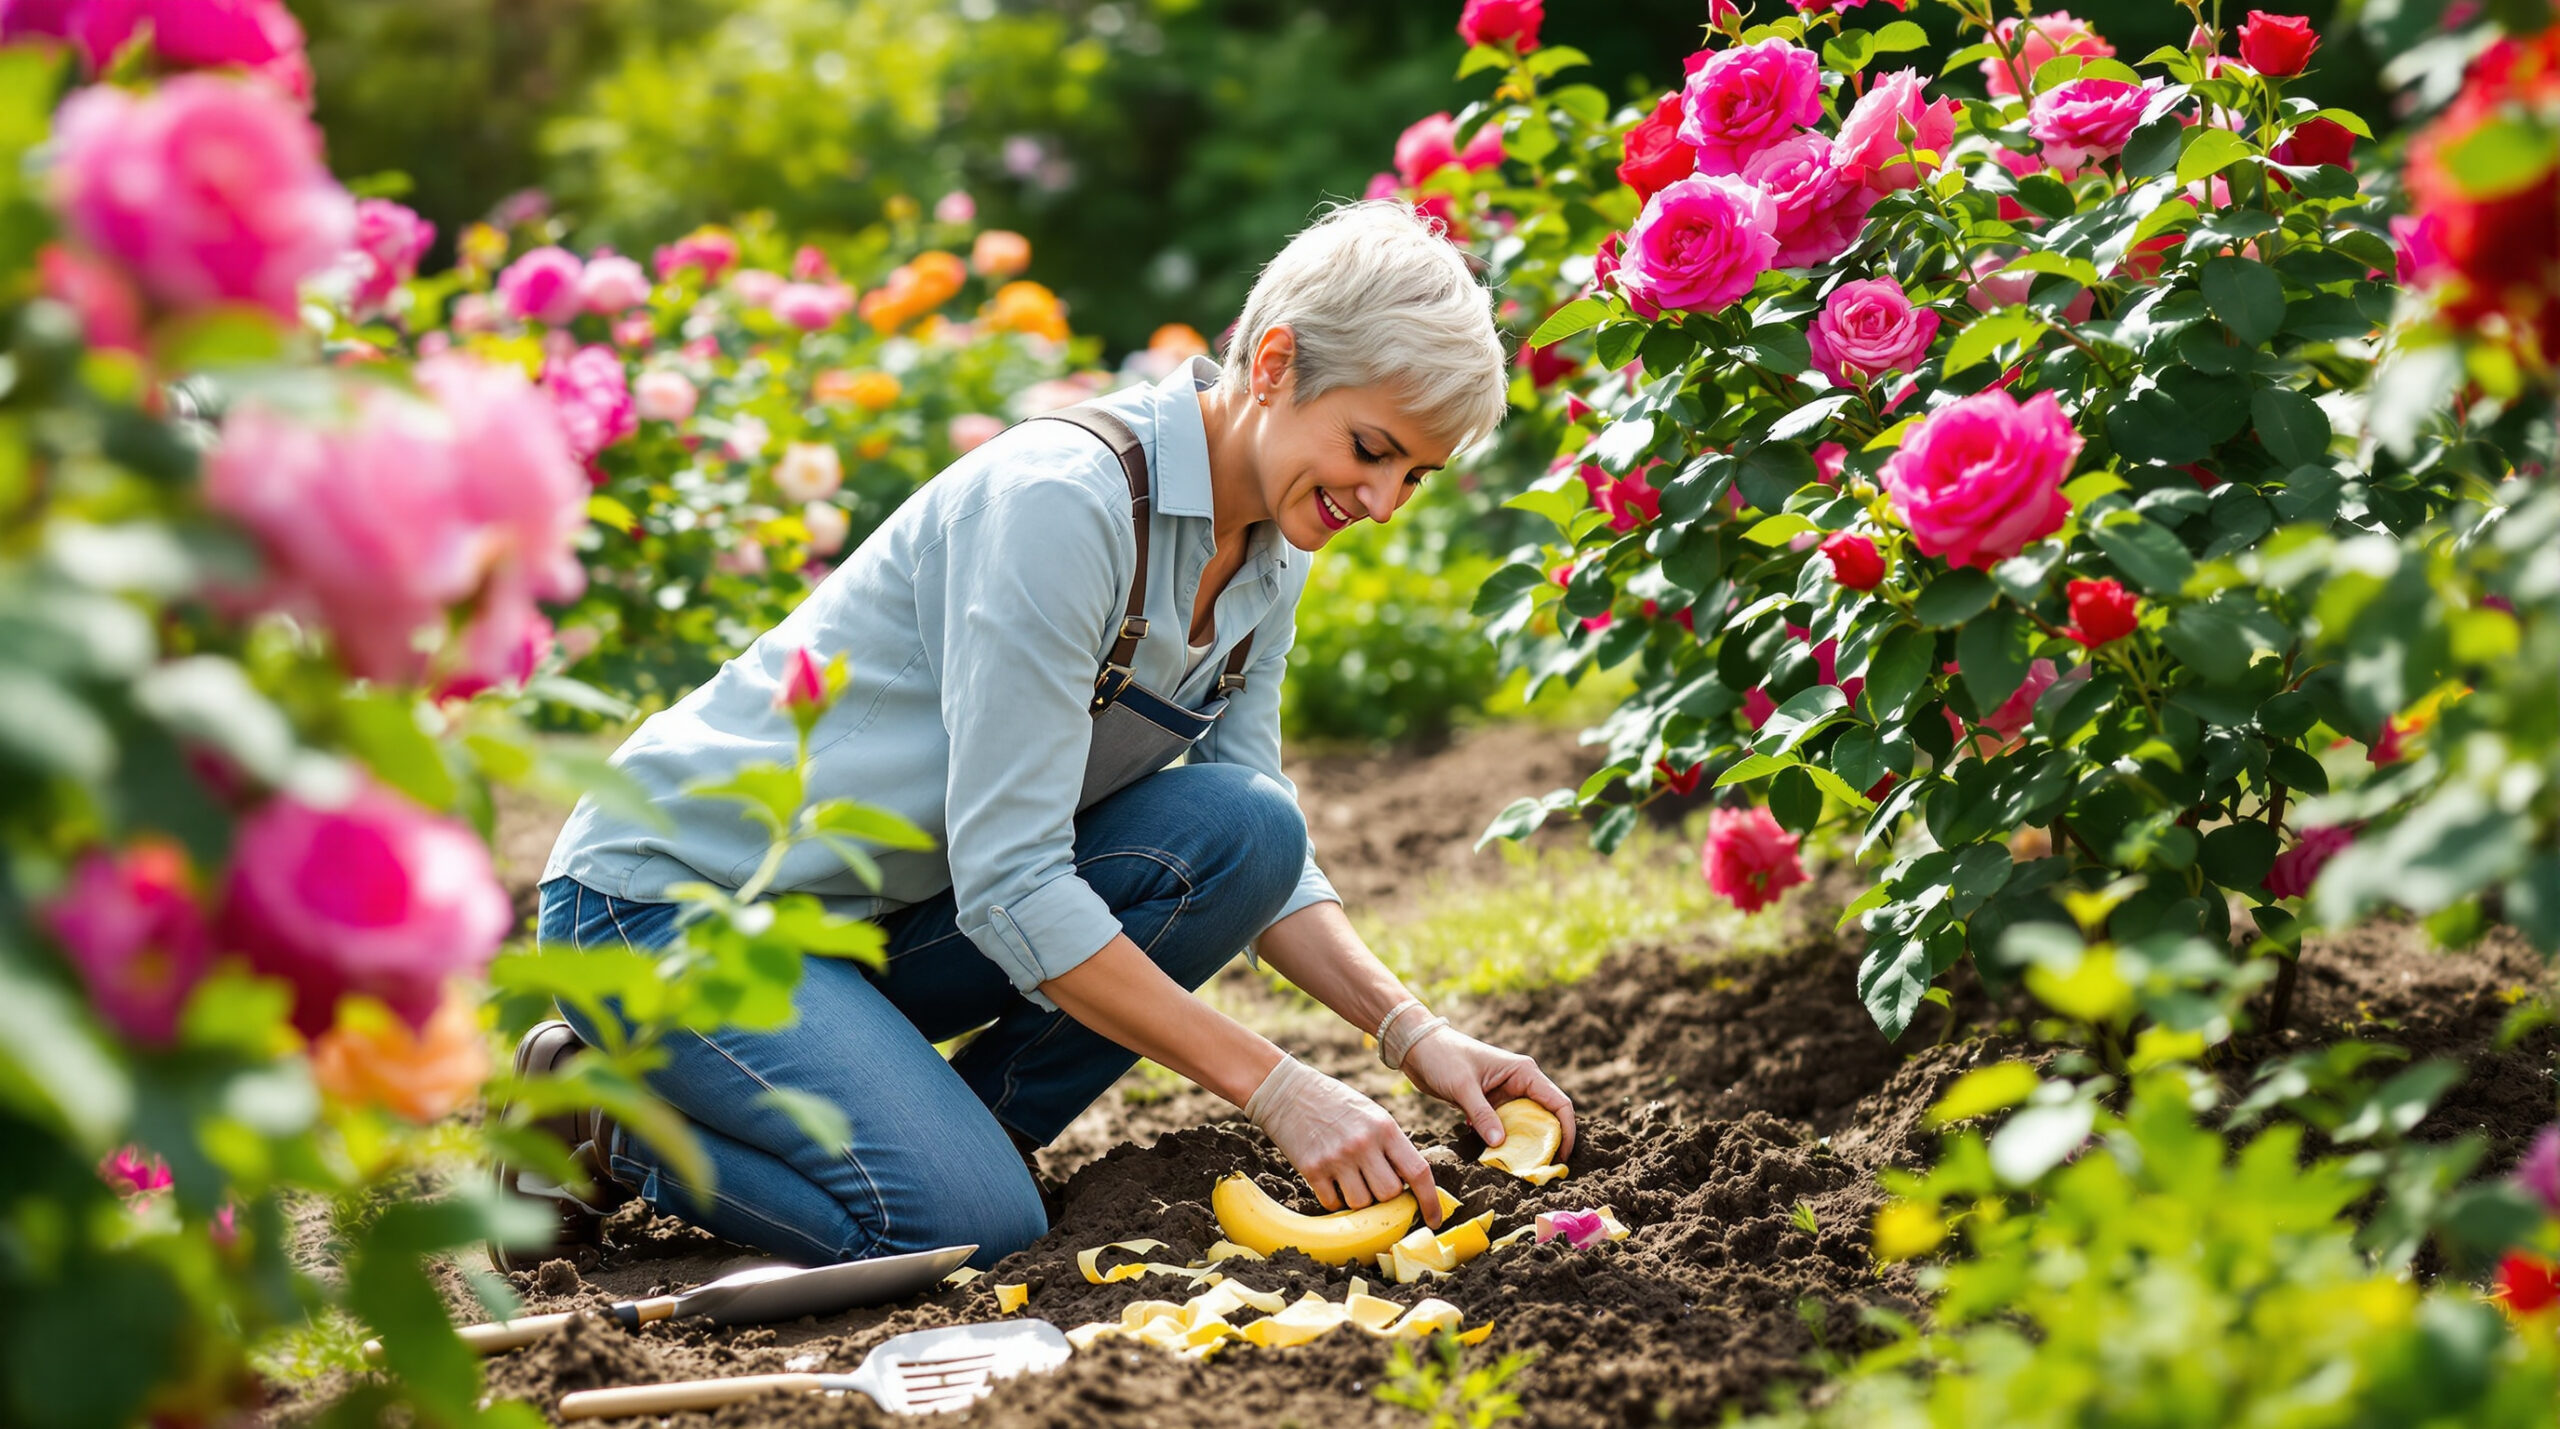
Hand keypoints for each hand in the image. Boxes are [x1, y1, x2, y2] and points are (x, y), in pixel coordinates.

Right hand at [1244, 1054, 1443, 1225]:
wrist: (1287, 1092)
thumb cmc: (1335, 1103)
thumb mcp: (1372, 1115)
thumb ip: (1391, 1146)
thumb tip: (1409, 1185)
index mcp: (1384, 1127)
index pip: (1418, 1171)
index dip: (1430, 1201)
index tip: (1434, 1219)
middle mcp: (1363, 1144)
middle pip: (1390, 1194)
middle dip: (1386, 1196)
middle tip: (1375, 1182)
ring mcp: (1337, 1158)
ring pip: (1362, 1203)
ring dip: (1360, 1199)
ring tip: (1350, 1177)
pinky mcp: (1312, 1169)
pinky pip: (1334, 1203)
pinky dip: (1335, 1199)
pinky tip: (1330, 1180)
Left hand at [1397, 1027, 1575, 1162]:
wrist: (1417, 1047)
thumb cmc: (1443, 1057)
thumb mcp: (1463, 1087)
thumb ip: (1482, 1115)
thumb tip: (1500, 1144)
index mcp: (1524, 1072)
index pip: (1559, 1103)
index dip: (1566, 1130)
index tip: (1562, 1156)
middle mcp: (1520, 1083)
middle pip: (1547, 1117)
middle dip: (1547, 1142)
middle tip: (1543, 1169)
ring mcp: (1506, 1095)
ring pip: (1526, 1125)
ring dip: (1525, 1145)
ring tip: (1522, 1169)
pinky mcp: (1490, 1105)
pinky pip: (1506, 1128)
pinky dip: (1505, 1142)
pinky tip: (1498, 1158)